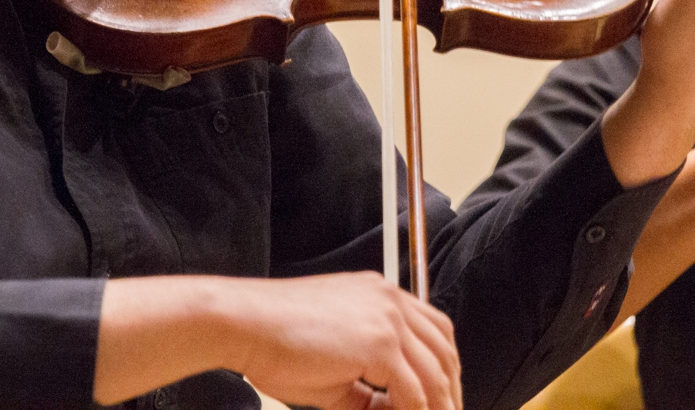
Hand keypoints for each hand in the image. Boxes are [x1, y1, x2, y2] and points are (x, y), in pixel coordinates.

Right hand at [93, 272, 460, 408]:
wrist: (244, 323)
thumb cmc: (275, 340)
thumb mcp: (333, 366)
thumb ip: (368, 387)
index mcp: (380, 295)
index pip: (433, 330)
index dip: (444, 367)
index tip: (444, 398)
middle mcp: (390, 300)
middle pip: (444, 348)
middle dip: (450, 389)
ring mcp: (388, 319)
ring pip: (435, 372)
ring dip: (437, 406)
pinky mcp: (380, 343)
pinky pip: (414, 390)